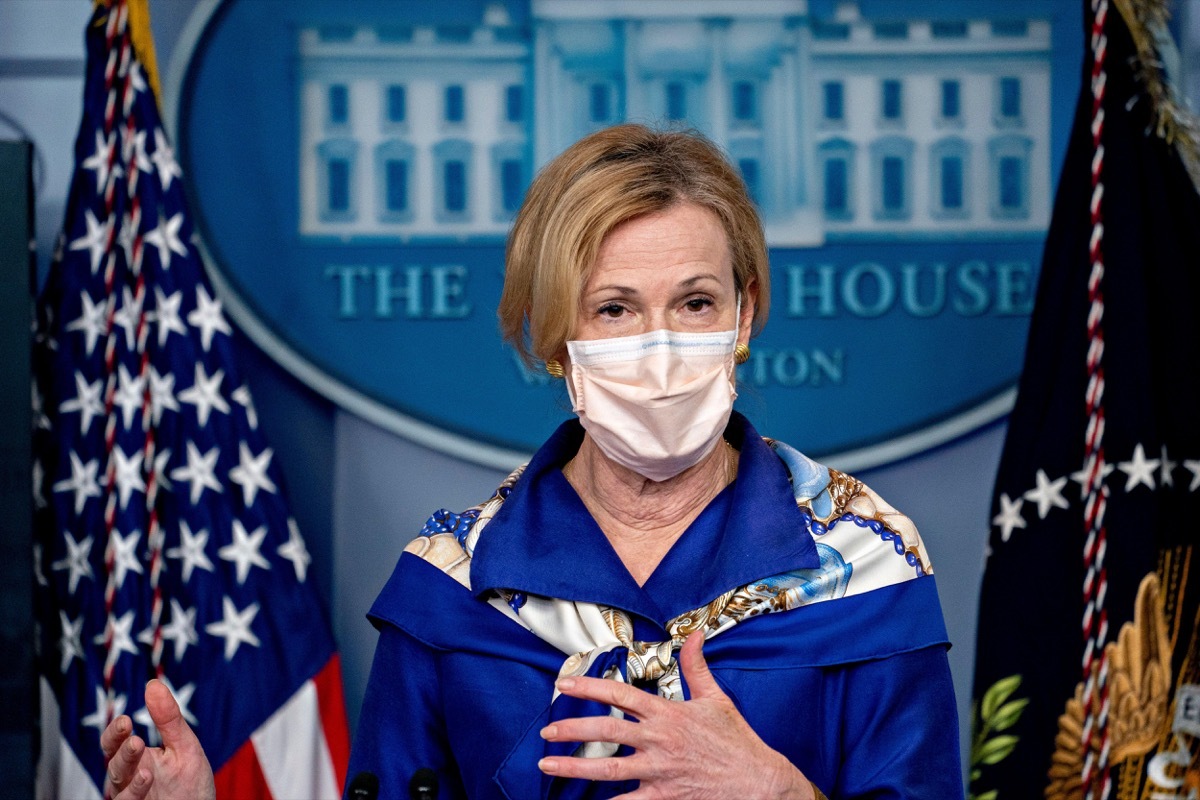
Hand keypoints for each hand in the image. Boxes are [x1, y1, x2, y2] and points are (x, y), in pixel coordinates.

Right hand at [100, 679, 215, 799]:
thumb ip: (168, 719)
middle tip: (129, 731)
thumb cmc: (191, 783)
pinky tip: (147, 776)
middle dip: (119, 745)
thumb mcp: (185, 746)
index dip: (115, 731)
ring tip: (138, 746)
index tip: (126, 720)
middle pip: (113, 761)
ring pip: (117, 782)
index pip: (115, 743)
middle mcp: (129, 778)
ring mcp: (132, 797)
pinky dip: (134, 790)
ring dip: (126, 764)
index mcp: (137, 759)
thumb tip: (153, 684)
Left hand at [538, 632, 815, 798]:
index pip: (619, 694)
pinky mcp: (664, 798)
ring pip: (607, 769)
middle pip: (605, 731)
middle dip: (570, 730)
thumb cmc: (736, 741)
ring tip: (547, 765)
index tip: (563, 685)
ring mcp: (659, 772)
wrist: (759, 782)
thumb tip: (693, 634)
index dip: (588, 687)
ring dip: (573, 767)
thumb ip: (696, 666)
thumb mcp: (716, 699)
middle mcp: (658, 741)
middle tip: (546, 731)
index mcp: (667, 714)